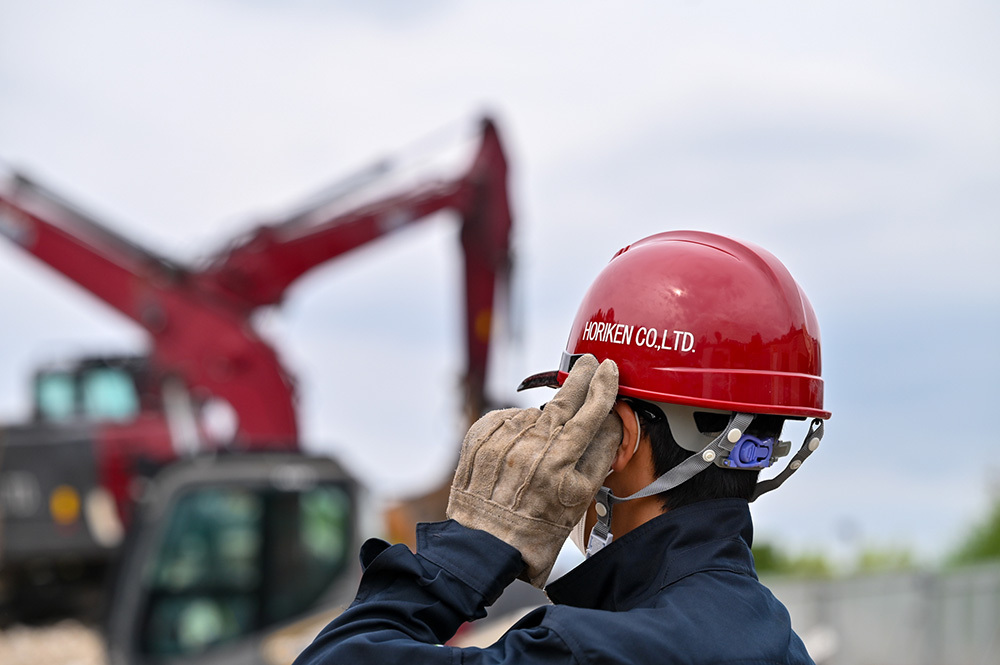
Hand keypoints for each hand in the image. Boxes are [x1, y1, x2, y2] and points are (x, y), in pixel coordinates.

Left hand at [446, 355, 621, 586]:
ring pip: (534, 414)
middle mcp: (532, 447)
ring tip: (538, 453)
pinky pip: (506, 418)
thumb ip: (598, 458)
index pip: (590, 413)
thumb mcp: (578, 501)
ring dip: (542, 421)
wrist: (483, 546)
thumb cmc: (536, 531)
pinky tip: (517, 449)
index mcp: (561, 464)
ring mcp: (503, 440)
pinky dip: (515, 427)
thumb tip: (609, 422)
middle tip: (590, 362)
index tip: (608, 370)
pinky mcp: (479, 438)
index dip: (603, 388)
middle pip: (563, 401)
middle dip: (580, 380)